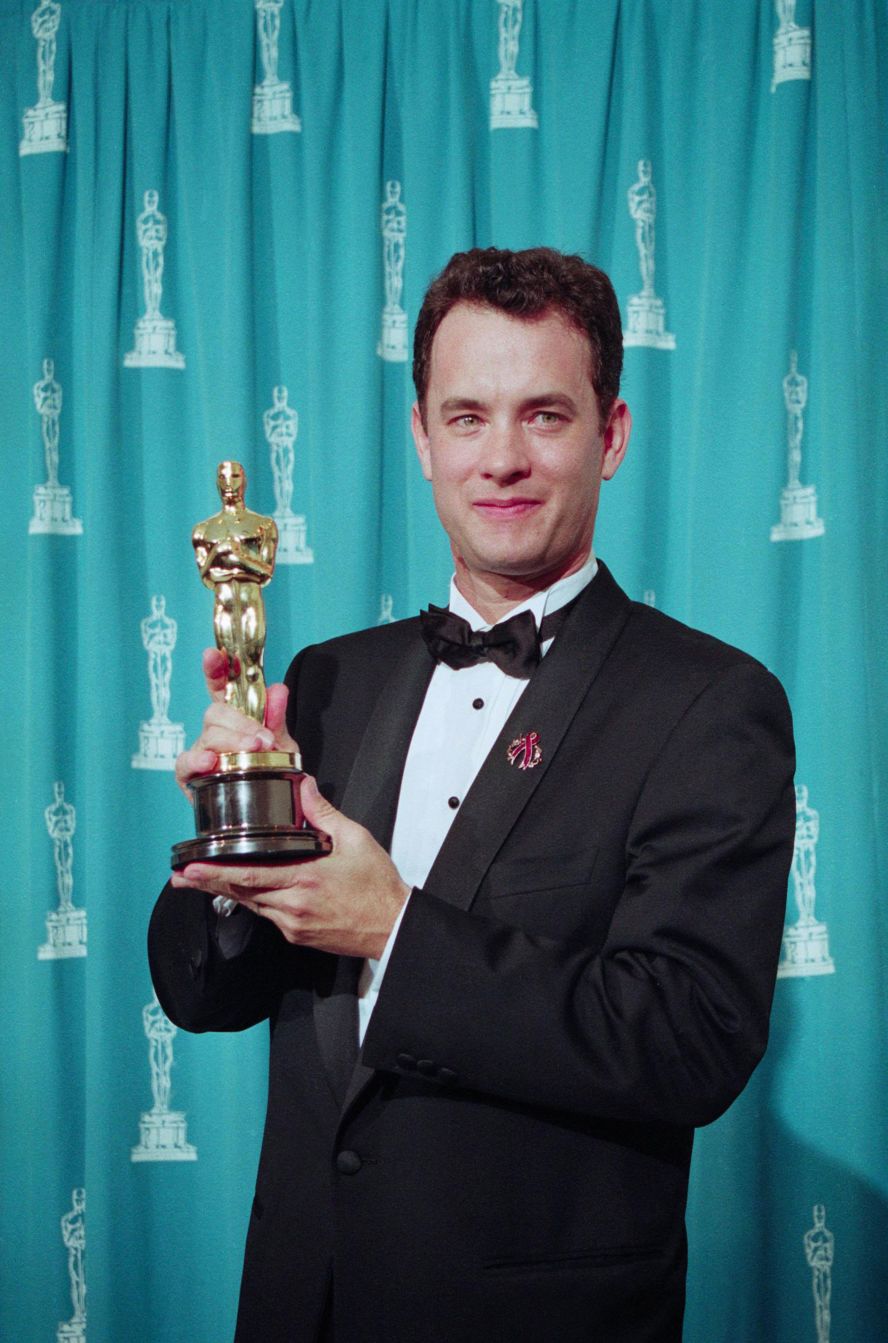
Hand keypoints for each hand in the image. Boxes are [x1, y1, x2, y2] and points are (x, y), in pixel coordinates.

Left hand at [170, 776, 409, 958]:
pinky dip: (253, 900)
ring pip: (251, 905)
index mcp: (304, 879)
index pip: (249, 875)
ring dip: (227, 891)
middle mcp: (292, 906)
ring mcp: (292, 924)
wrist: (393, 925)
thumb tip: (303, 785)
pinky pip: (267, 915)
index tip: (191, 868)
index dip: (215, 872)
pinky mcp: (296, 934)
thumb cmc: (378, 885)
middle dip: (208, 883)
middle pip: (240, 893)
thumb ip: (323, 812)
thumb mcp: (355, 839)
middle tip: (181, 876)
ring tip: (203, 880)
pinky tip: (246, 890)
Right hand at [175, 648, 297, 795]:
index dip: (215, 669)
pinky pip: (186, 763)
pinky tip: (210, 761)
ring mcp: (201, 752)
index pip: (220, 687)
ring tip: (254, 750)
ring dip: (233, 740)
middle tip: (265, 739)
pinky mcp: (190, 776)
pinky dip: (197, 760)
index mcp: (234, 717)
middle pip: (216, 712)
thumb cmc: (270, 771)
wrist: (270, 808)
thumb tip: (278, 689)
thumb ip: (277, 718)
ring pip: (208, 735)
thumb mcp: (282, 743)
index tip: (212, 654)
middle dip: (242, 722)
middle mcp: (214, 731)